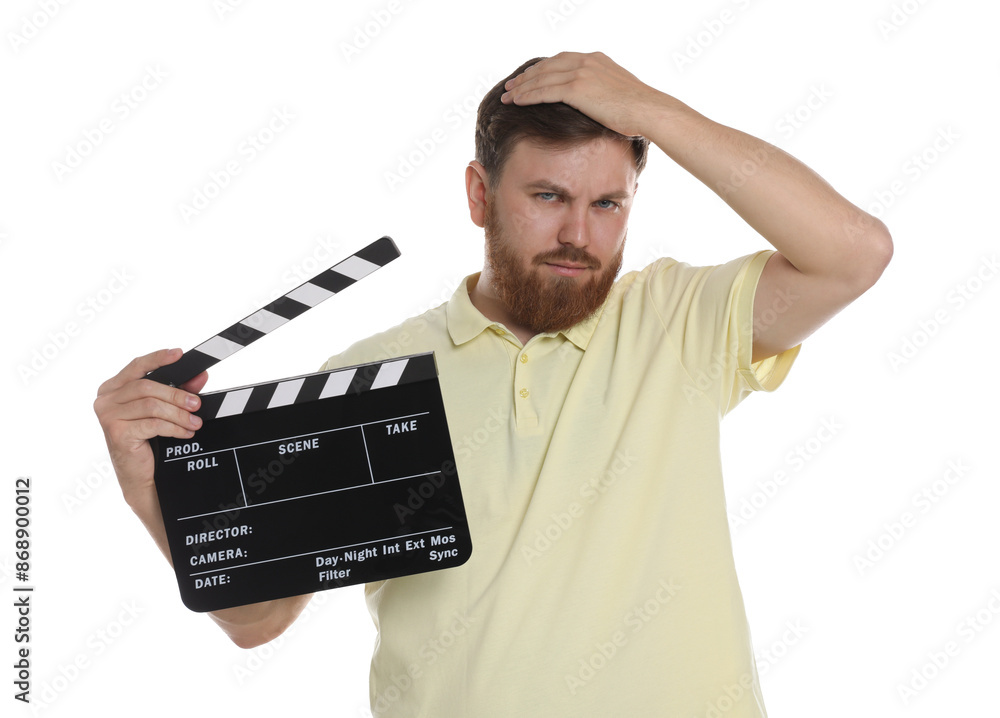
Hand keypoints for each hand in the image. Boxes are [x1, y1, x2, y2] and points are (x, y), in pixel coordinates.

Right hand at [94, 348, 208, 506]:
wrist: (140, 476)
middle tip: (197, 404)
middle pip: (147, 386)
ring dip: (179, 414)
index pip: (137, 366)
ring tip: (195, 422)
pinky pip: (152, 423)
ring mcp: (108, 415)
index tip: (180, 354)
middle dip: (177, 394)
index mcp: (113, 388)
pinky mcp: (116, 432)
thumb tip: (200, 376)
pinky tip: (186, 432)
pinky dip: (174, 427)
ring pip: (152, 405)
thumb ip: (179, 390)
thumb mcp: (164, 411)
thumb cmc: (148, 441)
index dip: (159, 358)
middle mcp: (105, 399)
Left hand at [500, 51, 662, 137]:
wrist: (648, 110)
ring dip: (522, 87)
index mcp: (596, 60)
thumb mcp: (619, 93)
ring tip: (507, 95)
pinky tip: (516, 102)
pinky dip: (528, 96)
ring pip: (542, 78)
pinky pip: (545, 91)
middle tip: (511, 85)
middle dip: (527, 76)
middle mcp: (586, 61)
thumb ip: (603, 91)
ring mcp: (581, 73)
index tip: (529, 77)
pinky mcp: (577, 89)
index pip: (561, 60)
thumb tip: (598, 104)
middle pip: (547, 66)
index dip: (542, 69)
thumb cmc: (639, 110)